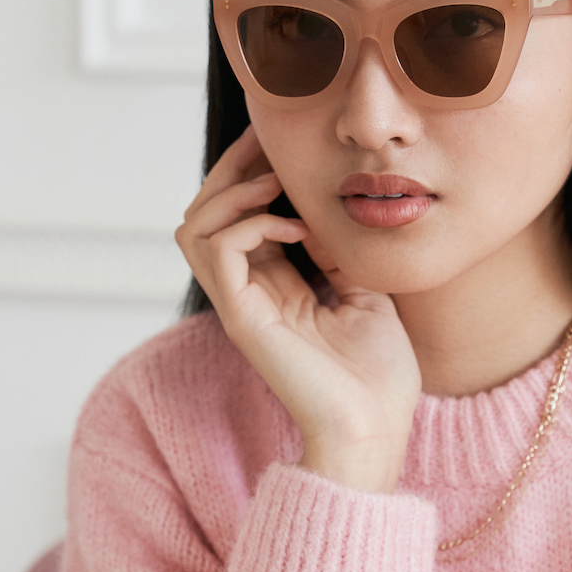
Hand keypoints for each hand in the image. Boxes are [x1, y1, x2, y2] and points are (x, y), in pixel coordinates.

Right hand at [175, 127, 420, 492]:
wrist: (376, 429)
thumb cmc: (378, 375)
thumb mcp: (365, 292)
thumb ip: (340, 252)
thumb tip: (331, 206)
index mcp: (274, 286)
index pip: (240, 214)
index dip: (253, 171)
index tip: (285, 142)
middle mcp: (248, 292)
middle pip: (205, 211)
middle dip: (234, 167)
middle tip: (269, 143)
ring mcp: (242, 305)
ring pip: (193, 225)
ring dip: (232, 190)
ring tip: (276, 183)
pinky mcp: (244, 319)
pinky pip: (218, 250)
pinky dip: (251, 223)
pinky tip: (296, 227)